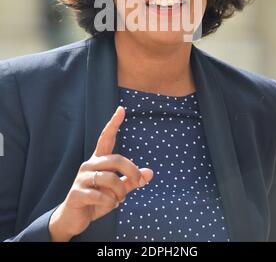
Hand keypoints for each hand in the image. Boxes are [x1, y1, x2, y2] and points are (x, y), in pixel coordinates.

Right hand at [49, 106, 153, 240]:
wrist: (73, 218)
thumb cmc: (97, 200)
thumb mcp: (117, 190)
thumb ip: (131, 181)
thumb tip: (150, 173)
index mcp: (98, 160)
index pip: (106, 138)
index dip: (113, 123)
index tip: (121, 109)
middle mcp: (89, 165)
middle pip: (116, 159)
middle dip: (132, 171)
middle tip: (140, 183)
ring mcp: (81, 178)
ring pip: (110, 178)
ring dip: (120, 192)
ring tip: (119, 199)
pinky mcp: (76, 193)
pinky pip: (100, 196)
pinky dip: (110, 203)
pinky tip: (109, 205)